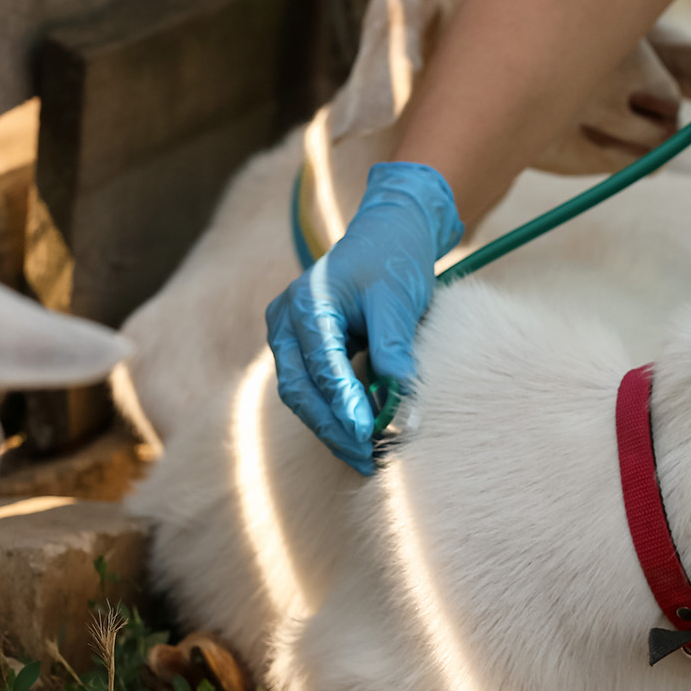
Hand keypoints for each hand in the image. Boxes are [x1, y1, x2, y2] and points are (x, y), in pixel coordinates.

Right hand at [266, 162, 463, 473]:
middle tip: (367, 459)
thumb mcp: (398, 300)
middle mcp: (286, 322)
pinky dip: (337, 412)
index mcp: (305, 304)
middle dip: (333, 428)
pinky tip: (364, 436)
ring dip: (334, 428)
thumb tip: (404, 408)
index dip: (342, 403)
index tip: (368, 434)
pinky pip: (314, 388)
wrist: (389, 231)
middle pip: (300, 390)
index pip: (319, 365)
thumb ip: (395, 349)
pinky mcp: (303, 349)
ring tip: (369, 457)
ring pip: (303, 395)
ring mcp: (289, 336)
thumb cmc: (394, 259)